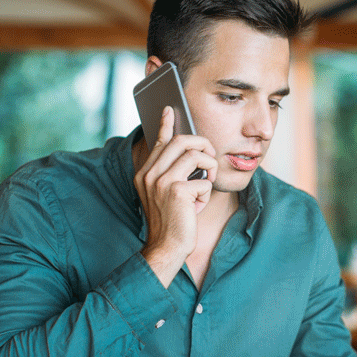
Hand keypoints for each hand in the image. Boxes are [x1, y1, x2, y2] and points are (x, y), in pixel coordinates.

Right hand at [134, 106, 217, 286]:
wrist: (166, 247)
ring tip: (207, 183)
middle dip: (203, 145)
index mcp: (145, 173)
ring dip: (209, 168)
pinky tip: (198, 206)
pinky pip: (204, 181)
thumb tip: (192, 154)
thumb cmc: (172, 222)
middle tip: (211, 158)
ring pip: (195, 155)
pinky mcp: (176, 191)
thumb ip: (173, 174)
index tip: (170, 109)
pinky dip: (206, 193)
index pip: (158, 142)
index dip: (166, 125)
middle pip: (182, 141)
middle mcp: (149, 174)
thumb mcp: (168, 194)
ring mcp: (161, 181)